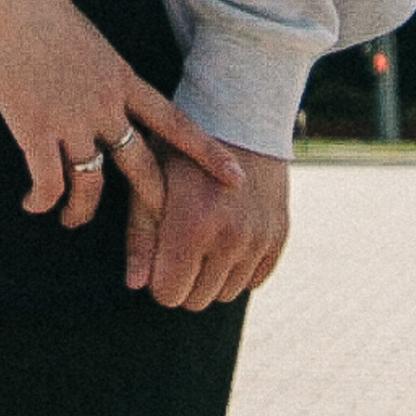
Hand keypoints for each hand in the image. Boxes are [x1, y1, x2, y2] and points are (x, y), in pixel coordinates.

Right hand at [0, 0, 241, 233]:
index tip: (237, 177)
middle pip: (142, 168)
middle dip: (154, 207)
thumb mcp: (93, 44)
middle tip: (160, 240)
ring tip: (70, 219)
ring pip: (91, 185)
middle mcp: (107, 104)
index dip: (207, 153)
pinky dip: (41, 200)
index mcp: (124, 80)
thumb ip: (104, 76)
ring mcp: (73, 119)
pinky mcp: (36, 129)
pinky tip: (32, 204)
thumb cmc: (44, 14)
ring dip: (80, 211)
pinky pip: (48, 182)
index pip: (176, 123)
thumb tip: (107, 95)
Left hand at [138, 145, 288, 309]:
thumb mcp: (151, 180)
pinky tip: (228, 237)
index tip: (159, 253)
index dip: (158, 278)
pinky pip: (254, 280)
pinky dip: (238, 268)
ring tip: (204, 238)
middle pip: (196, 299)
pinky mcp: (279, 236)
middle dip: (183, 280)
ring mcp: (259, 238)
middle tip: (179, 245)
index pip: (168, 293)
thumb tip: (136, 284)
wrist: (241, 116)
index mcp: (192, 226)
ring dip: (211, 276)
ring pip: (226, 294)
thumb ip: (141, 234)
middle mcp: (230, 238)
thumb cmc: (182, 148)